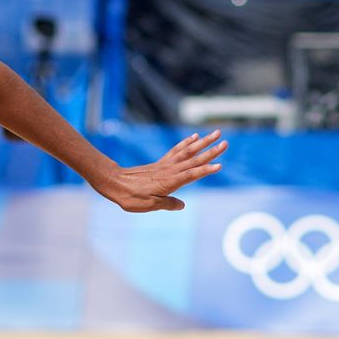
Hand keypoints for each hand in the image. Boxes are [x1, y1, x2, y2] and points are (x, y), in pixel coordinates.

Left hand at [94, 130, 225, 211]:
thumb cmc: (131, 197)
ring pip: (188, 151)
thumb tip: (182, 204)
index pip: (191, 175)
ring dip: (202, 142)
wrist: (114, 183)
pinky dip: (185, 142)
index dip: (205, 171)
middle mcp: (169, 170)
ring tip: (215, 133)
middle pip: (193, 159)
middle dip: (210, 151)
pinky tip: (194, 137)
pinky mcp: (160, 163)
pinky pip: (176, 150)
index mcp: (169, 181)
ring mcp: (165, 165)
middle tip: (225, 142)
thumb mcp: (149, 205)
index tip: (219, 165)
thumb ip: (167, 204)